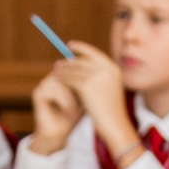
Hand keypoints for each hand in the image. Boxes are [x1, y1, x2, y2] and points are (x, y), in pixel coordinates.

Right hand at [27, 68, 82, 154]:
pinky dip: (65, 101)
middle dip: (77, 89)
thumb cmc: (72, 117)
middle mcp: (52, 78)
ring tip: (76, 110)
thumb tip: (96, 74)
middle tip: (83, 104)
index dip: (83, 83)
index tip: (90, 96)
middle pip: (69, 75)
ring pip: (63, 83)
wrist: (58, 134)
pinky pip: (55, 91)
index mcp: (62, 77)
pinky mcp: (38, 93)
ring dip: (72, 97)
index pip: (75, 71)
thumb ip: (86, 86)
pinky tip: (69, 111)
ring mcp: (44, 84)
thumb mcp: (83, 99)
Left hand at [54, 45, 137, 165]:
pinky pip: (70, 80)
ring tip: (55, 73)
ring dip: (63, 71)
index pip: (94, 53)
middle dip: (68, 62)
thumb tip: (81, 65)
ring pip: (73, 70)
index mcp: (113, 68)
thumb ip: (99, 75)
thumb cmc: (111, 110)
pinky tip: (57, 82)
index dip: (81, 47)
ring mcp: (96, 76)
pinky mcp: (86, 85)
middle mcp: (106, 69)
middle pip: (81, 61)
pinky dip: (62, 80)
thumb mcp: (109, 89)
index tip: (70, 45)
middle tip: (58, 64)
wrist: (114, 123)